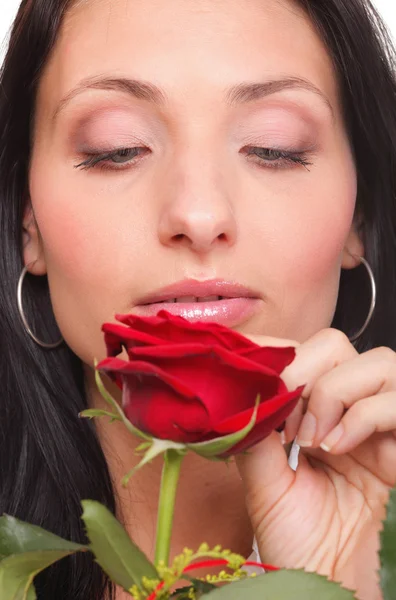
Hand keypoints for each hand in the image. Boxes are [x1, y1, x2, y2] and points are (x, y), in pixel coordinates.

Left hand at [236, 328, 395, 599]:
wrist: (327, 583)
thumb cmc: (296, 538)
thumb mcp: (262, 477)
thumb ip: (256, 427)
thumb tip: (241, 384)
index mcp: (312, 411)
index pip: (302, 351)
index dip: (278, 354)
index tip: (252, 376)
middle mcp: (348, 409)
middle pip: (336, 345)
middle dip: (305, 373)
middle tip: (287, 421)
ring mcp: (381, 424)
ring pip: (377, 361)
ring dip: (336, 393)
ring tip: (315, 439)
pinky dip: (364, 415)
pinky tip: (339, 448)